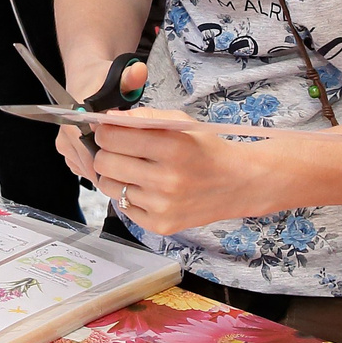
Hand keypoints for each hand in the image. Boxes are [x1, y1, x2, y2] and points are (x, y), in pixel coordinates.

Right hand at [53, 59, 147, 181]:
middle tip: (136, 161)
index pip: (96, 153)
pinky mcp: (67, 153)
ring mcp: (65, 146)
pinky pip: (86, 169)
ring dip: (109, 168)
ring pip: (90, 171)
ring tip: (127, 156)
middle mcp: (66, 134)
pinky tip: (114, 155)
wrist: (83, 78)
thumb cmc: (100, 78)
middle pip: (94, 166)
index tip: (135, 161)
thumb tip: (139, 71)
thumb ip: (130, 77)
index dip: (118, 160)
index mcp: (76, 119)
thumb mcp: (117, 74)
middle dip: (116, 167)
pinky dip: (101, 167)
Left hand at [87, 102, 266, 236]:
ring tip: (133, 169)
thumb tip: (106, 120)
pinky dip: (128, 195)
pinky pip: (122, 207)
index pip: (111, 137)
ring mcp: (162, 206)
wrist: (236, 183)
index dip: (105, 131)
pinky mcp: (160, 225)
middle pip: (104, 163)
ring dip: (115, 174)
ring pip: (109, 186)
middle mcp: (166, 179)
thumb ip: (142, 117)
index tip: (110, 131)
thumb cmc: (205, 149)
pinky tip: (145, 187)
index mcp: (172, 147)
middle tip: (118, 150)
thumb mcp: (180, 122)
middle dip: (105, 152)